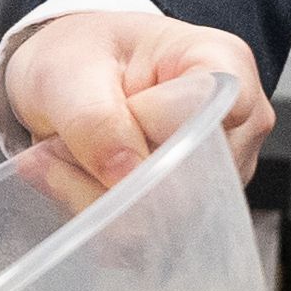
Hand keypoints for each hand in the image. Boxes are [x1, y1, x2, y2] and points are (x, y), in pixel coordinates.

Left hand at [1, 11, 273, 204]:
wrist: (68, 77)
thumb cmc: (80, 55)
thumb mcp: (67, 70)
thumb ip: (94, 119)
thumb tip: (127, 177)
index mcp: (222, 64)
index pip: (211, 115)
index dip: (151, 126)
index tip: (111, 110)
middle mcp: (237, 124)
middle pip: (195, 180)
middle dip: (111, 174)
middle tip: (53, 149)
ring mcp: (221, 172)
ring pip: (169, 218)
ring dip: (95, 196)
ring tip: (57, 157)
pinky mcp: (192, 209)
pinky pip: (148, 236)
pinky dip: (97, 214)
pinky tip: (68, 180)